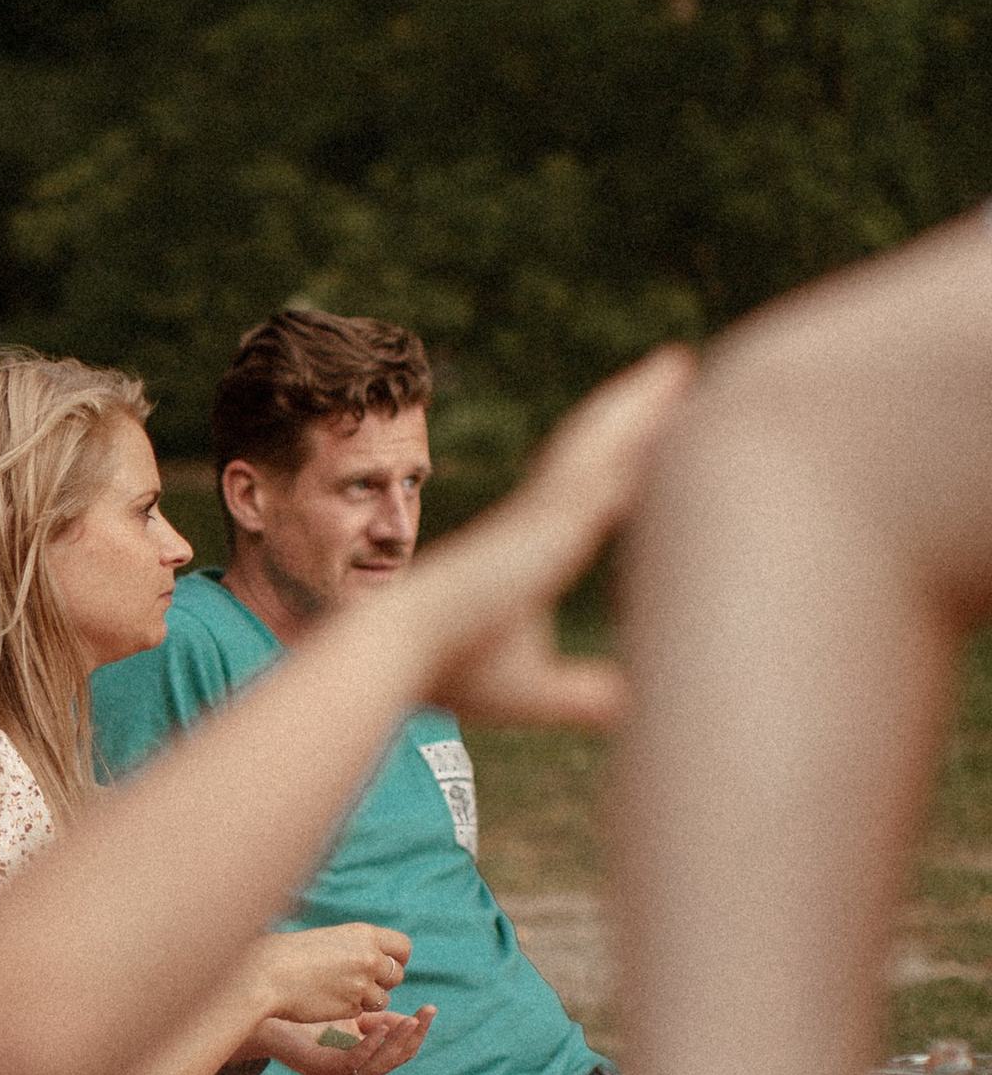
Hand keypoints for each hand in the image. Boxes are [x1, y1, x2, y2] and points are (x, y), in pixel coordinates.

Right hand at [256, 922, 411, 1022]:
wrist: (266, 974)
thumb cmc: (291, 954)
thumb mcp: (331, 939)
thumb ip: (358, 947)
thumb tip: (380, 959)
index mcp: (365, 935)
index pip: (403, 948)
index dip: (396, 959)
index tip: (383, 964)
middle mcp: (369, 959)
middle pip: (397, 975)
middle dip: (383, 981)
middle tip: (358, 981)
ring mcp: (362, 985)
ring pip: (382, 999)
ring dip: (367, 999)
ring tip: (339, 990)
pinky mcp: (351, 1008)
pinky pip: (361, 1012)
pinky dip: (349, 1009)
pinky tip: (327, 1000)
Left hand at [258, 1003, 434, 1074]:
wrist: (266, 1014)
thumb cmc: (306, 1014)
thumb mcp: (351, 1015)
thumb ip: (377, 1020)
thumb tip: (408, 1019)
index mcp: (361, 1062)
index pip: (400, 1054)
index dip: (417, 1034)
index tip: (430, 1009)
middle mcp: (352, 1074)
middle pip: (394, 1061)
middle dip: (413, 1037)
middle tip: (425, 1013)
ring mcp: (336, 1074)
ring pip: (379, 1065)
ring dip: (398, 1042)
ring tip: (410, 1020)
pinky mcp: (321, 1067)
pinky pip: (353, 1062)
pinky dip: (370, 1046)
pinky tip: (381, 1026)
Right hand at [414, 350, 693, 715]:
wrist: (399, 651)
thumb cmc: (453, 670)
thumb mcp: (535, 691)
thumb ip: (582, 696)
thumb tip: (631, 709)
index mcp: (537, 544)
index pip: (589, 483)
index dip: (621, 446)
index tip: (655, 417)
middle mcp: (539, 519)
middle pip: (596, 446)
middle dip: (635, 405)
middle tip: (676, 366)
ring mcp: (539, 516)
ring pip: (598, 444)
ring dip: (638, 402)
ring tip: (676, 364)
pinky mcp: (541, 524)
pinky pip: (595, 470)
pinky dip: (629, 437)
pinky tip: (663, 408)